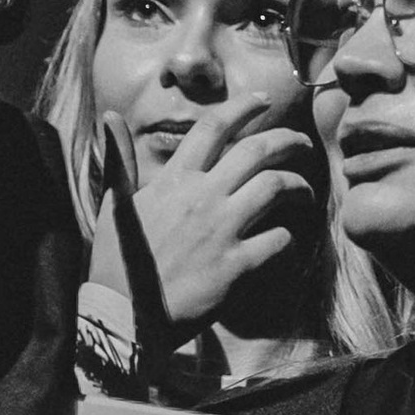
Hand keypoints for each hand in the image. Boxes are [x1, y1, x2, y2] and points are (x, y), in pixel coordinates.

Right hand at [91, 101, 320, 334]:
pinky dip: (290, 238)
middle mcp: (202, 197)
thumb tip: (110, 117)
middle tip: (302, 143)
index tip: (262, 101)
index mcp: (174, 180)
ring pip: (276, 188)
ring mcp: (222, 231)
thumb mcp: (114, 202)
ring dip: (298, 186)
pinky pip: (279, 240)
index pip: (213, 128)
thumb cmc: (117, 258)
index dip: (242, 108)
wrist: (123, 313)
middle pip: (257, 151)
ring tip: (304, 193)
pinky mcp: (236, 266)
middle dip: (287, 140)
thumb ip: (119, 158)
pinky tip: (288, 241)